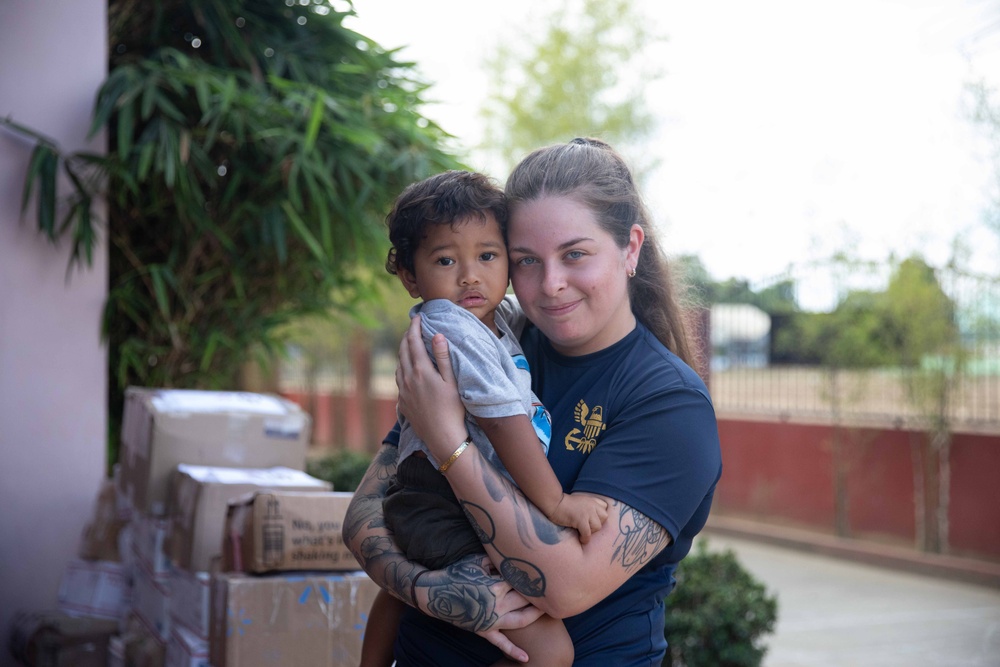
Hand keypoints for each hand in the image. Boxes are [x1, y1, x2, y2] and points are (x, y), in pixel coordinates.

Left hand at [395, 315, 467, 460]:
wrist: (442, 437)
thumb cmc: (452, 409)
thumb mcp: (452, 381)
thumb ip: (443, 357)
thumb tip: (437, 335)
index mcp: (420, 371)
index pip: (413, 342)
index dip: (414, 327)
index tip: (417, 317)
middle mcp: (408, 379)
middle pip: (403, 351)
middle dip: (407, 336)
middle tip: (413, 327)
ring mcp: (403, 392)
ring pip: (398, 365)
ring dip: (403, 352)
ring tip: (409, 345)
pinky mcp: (402, 403)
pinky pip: (399, 380)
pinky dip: (402, 368)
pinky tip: (407, 370)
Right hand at [411, 554, 542, 662]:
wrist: (433, 593)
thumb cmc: (455, 573)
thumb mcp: (476, 561)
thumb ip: (495, 559)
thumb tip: (511, 555)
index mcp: (495, 586)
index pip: (520, 581)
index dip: (532, 576)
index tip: (545, 571)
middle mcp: (496, 605)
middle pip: (524, 599)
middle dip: (538, 594)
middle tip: (552, 589)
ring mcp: (490, 620)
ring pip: (520, 621)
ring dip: (534, 616)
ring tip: (547, 612)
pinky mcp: (483, 630)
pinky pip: (500, 643)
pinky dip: (513, 651)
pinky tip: (526, 658)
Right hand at [548, 492, 608, 543]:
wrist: (553, 502)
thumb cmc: (563, 504)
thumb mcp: (580, 502)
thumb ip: (588, 507)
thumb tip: (592, 520)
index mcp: (591, 500)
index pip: (605, 508)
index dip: (600, 516)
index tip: (592, 520)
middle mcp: (591, 505)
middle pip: (604, 518)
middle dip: (597, 524)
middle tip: (587, 527)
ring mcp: (587, 512)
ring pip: (598, 526)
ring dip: (591, 532)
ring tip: (583, 532)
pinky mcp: (580, 519)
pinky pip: (588, 533)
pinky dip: (585, 538)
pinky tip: (580, 538)